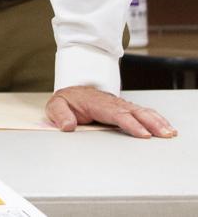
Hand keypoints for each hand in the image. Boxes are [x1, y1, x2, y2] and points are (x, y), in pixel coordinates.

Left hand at [46, 86, 176, 138]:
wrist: (72, 92)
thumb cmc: (66, 101)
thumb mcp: (56, 106)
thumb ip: (60, 115)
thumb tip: (67, 126)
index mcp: (96, 103)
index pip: (116, 113)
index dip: (130, 123)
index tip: (143, 133)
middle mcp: (111, 103)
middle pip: (133, 112)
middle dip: (150, 122)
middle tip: (163, 133)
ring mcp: (119, 105)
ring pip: (141, 111)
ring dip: (156, 121)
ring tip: (169, 132)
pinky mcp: (124, 109)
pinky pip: (142, 113)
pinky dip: (155, 119)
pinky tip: (165, 127)